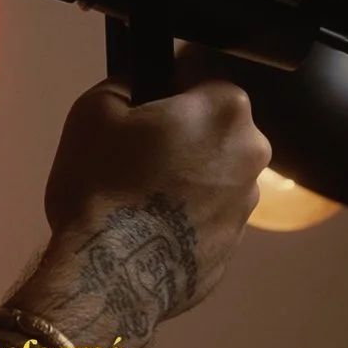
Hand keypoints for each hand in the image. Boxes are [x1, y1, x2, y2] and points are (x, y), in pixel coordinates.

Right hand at [38, 44, 271, 321]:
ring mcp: (250, 205)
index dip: (166, 82)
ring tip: (141, 198)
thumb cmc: (102, 182)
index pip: (200, 71)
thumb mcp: (94, 110)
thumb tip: (143, 90)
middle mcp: (253, 151)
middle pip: (215, 125)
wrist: (110, 276)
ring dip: (188, 176)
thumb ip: (127, 84)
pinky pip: (209, 215)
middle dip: (183, 132)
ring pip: (216, 172)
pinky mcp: (236, 249)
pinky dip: (187, 216)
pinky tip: (151, 230)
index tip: (140, 106)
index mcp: (225, 107)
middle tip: (135, 154)